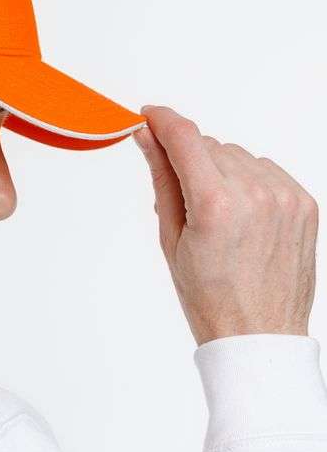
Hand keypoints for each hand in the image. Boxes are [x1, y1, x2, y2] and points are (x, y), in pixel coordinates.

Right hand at [132, 105, 318, 346]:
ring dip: (220, 171)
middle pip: (209, 146)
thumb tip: (146, 137)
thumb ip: (161, 177)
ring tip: (218, 214)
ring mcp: (284, 197)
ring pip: (237, 156)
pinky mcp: (303, 203)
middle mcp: (254, 193)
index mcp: (215, 204)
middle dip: (190, 160)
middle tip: (183, 198)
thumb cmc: (210, 297)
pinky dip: (249, 182)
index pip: (185, 137)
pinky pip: (265, 170)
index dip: (162, 120)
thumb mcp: (171, 237)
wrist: (259, 335)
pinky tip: (242, 215)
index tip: (150, 116)